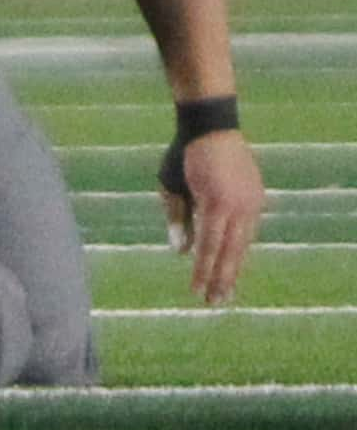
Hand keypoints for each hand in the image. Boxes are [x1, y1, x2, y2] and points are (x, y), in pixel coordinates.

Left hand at [158, 127, 263, 304]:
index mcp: (215, 203)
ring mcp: (252, 202)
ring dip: (234, 268)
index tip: (196, 292)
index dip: (202, 272)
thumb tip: (180, 253)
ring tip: (227, 291)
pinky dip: (240, 247)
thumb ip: (177, 218)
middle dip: (223, 279)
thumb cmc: (184, 155)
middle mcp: (238, 206)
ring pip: (243, 243)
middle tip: (216, 303)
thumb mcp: (171, 184)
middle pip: (230, 251)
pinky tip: (235, 262)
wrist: (213, 126)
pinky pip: (249, 229)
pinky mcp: (257, 198)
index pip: (208, 246)